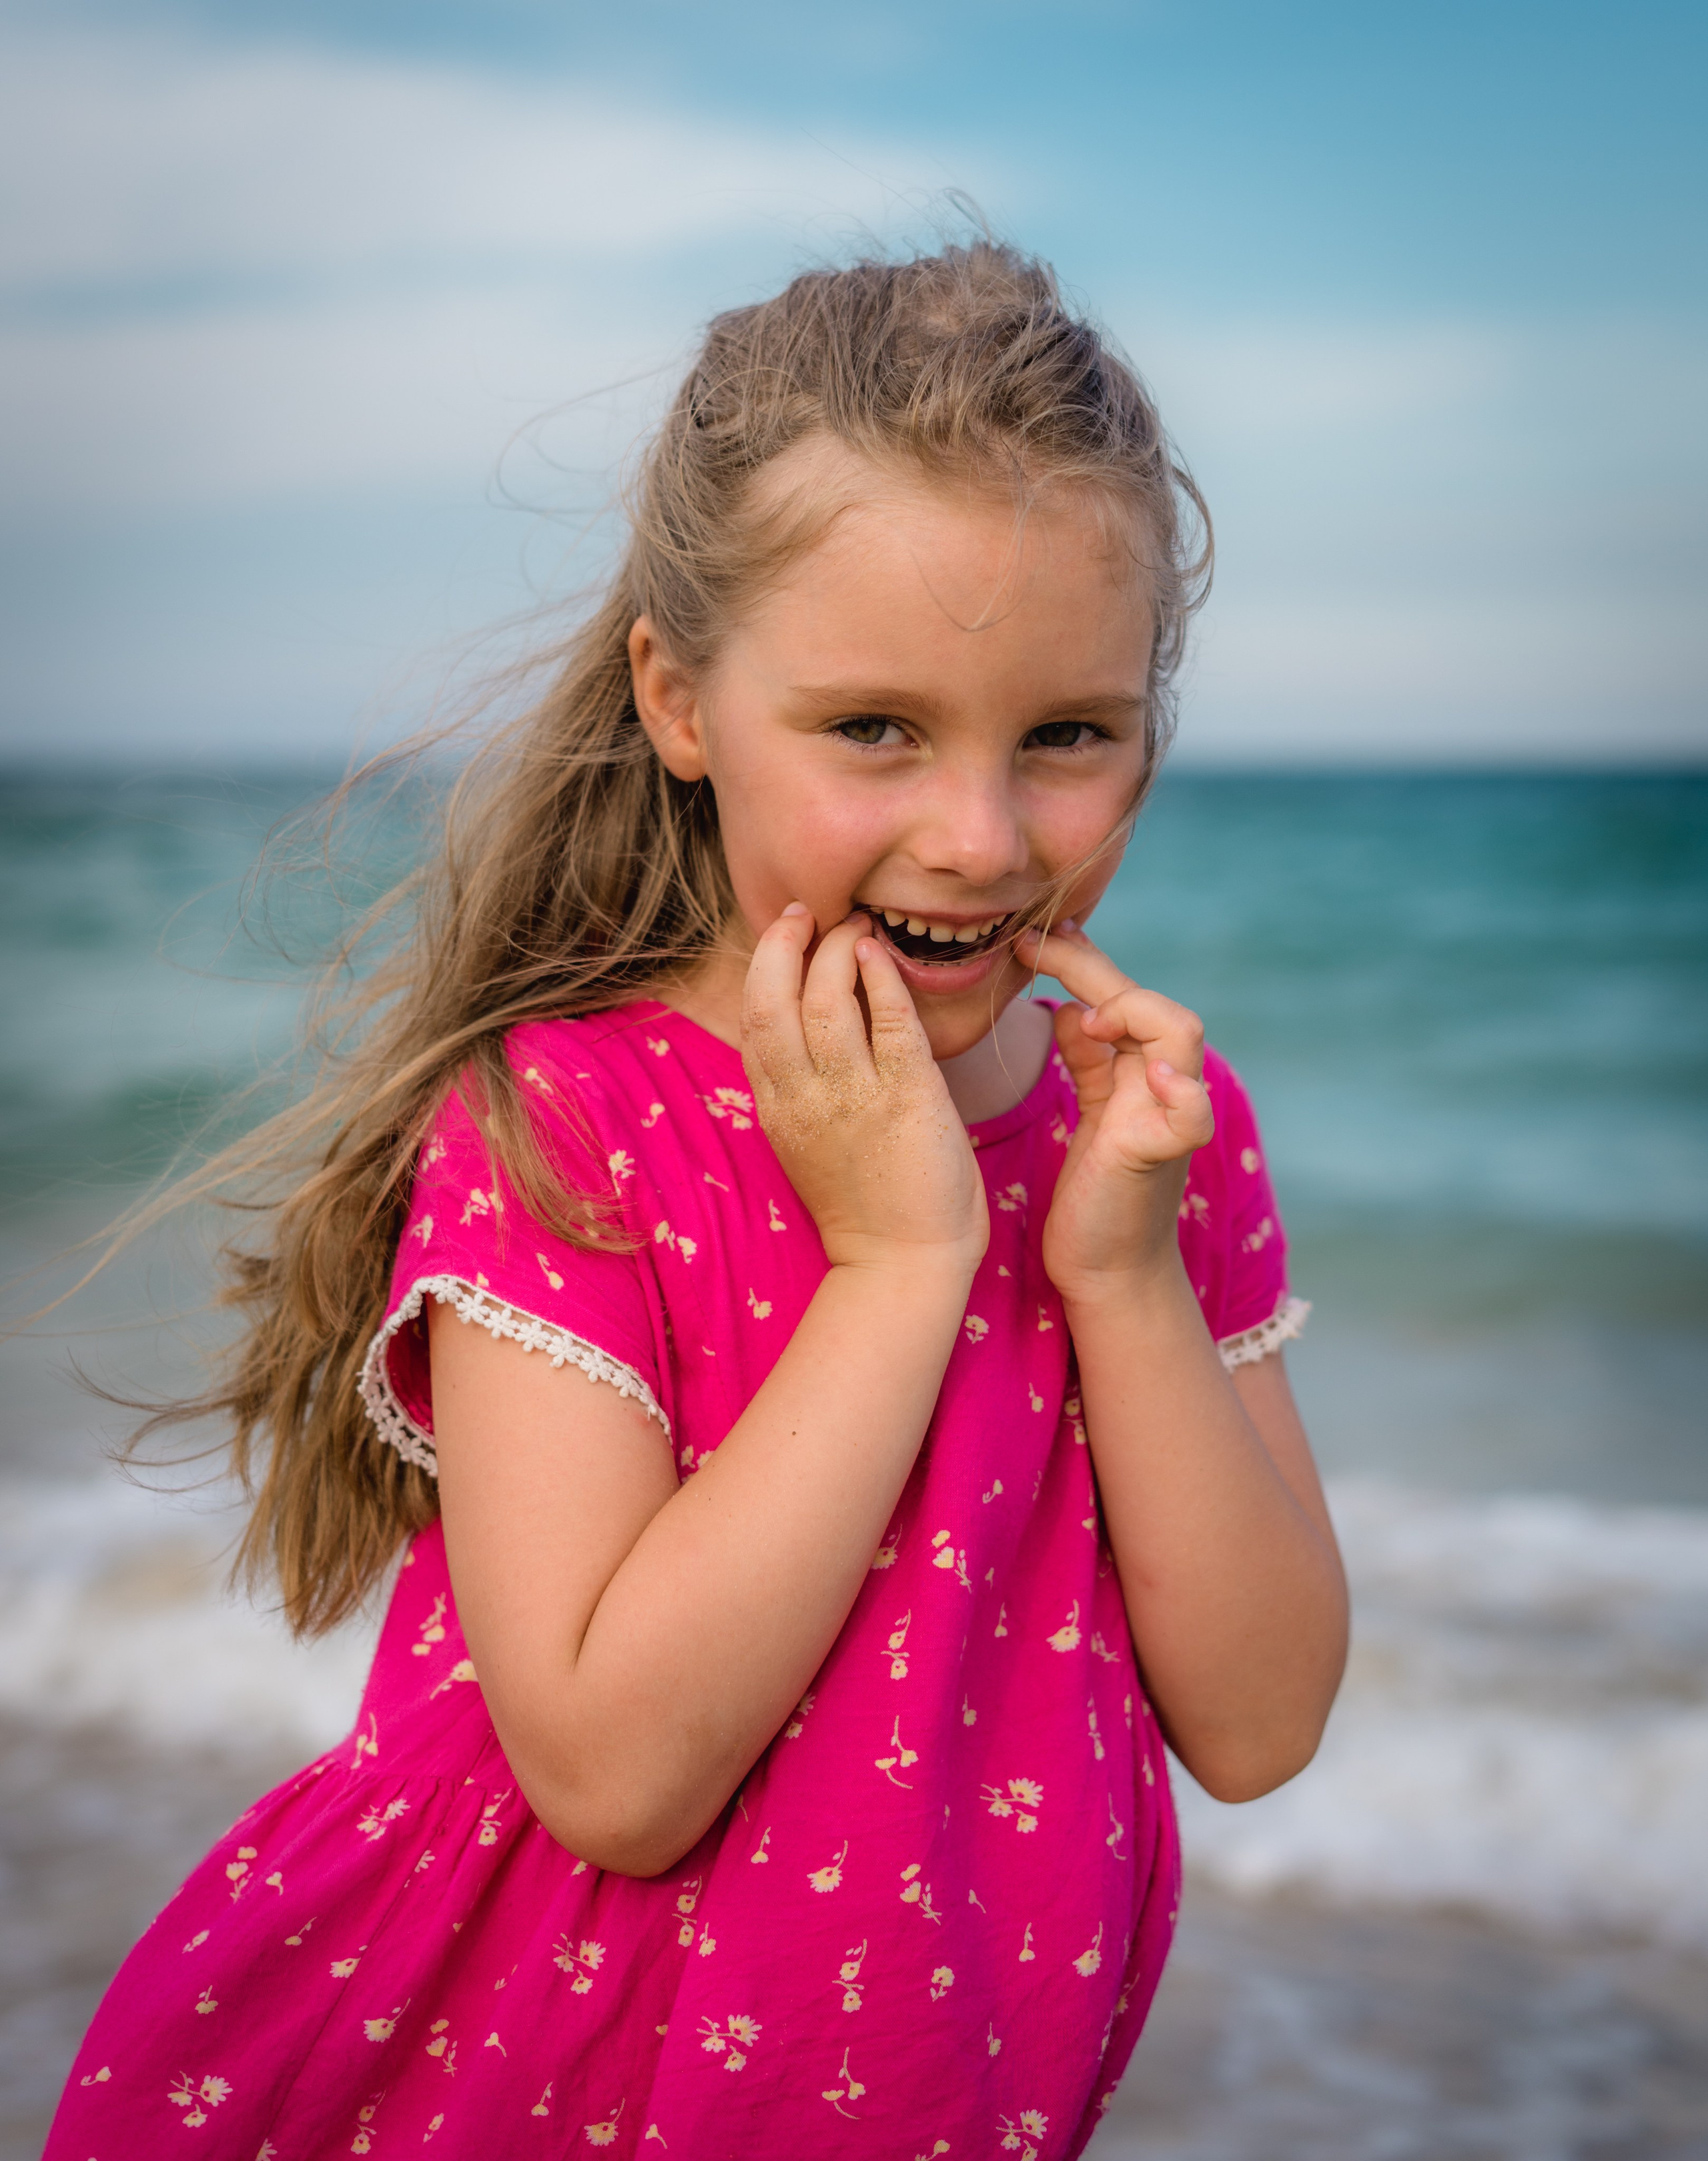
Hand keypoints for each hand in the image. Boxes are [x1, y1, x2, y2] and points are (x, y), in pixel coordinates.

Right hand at [742, 906, 988, 1278]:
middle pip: (773, 999)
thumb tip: (809, 1026)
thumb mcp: (808, 1142)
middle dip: (786, 943)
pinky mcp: (909, 1096)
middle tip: (809, 913)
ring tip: (857, 926)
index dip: (766, 965)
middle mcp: (804, 1097)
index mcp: (777, 1108)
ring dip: (840, 949)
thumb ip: (801, 1087)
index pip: (754, 1018)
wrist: (904, 1264)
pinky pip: (888, 1019)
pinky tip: (882, 954)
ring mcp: (854, 1096)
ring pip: (827, 999)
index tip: (785, 932)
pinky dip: (882, 977)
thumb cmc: (866, 1203)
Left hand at [1018, 921, 1213, 1300]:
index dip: (1076, 957)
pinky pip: (1190, 1114)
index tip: (1027, 935)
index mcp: (1137, 1068)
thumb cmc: (1094, 1192)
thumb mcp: (1087, 1110)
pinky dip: (1178, 1091)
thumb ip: (1087, 1057)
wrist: (1107, 1269)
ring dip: (1135, 1011)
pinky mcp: (1162, 1155)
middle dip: (1091, 966)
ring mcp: (1167, 1115)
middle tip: (1034, 946)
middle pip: (1147, 998)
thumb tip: (1065, 1005)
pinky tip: (1150, 1076)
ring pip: (1179, 1034)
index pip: (1115, 991)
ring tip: (1090, 1015)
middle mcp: (1160, 1082)